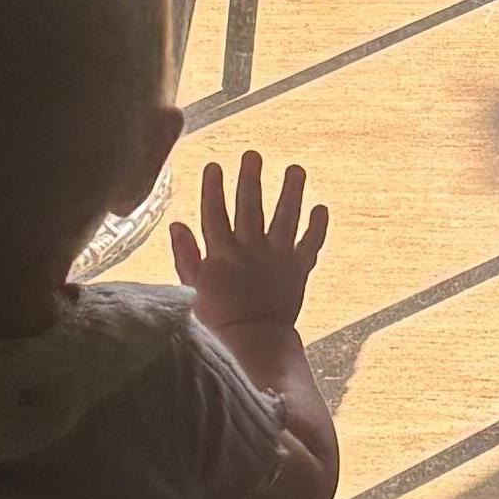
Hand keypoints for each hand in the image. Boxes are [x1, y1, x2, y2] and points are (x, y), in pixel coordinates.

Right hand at [173, 146, 328, 344]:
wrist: (254, 344)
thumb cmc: (217, 322)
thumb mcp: (192, 289)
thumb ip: (186, 256)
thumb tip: (176, 224)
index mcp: (221, 253)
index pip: (215, 212)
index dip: (213, 188)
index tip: (214, 165)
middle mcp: (250, 249)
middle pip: (250, 206)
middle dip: (251, 178)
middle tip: (253, 154)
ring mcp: (277, 257)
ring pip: (285, 217)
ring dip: (291, 192)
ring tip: (296, 169)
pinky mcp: (298, 269)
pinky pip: (311, 244)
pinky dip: (317, 227)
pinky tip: (321, 208)